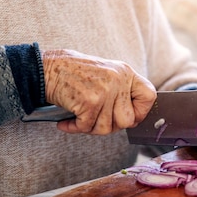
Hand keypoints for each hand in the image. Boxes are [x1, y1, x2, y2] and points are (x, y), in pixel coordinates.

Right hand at [42, 49, 156, 134]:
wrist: (45, 68)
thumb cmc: (74, 73)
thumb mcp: (106, 73)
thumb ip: (121, 91)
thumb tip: (134, 119)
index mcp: (125, 72)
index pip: (150, 96)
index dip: (142, 112)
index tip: (131, 117)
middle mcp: (118, 81)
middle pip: (128, 121)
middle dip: (112, 126)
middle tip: (97, 119)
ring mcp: (104, 92)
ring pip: (106, 128)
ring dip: (91, 128)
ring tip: (80, 118)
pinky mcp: (89, 102)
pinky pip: (87, 128)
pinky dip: (75, 128)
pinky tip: (67, 122)